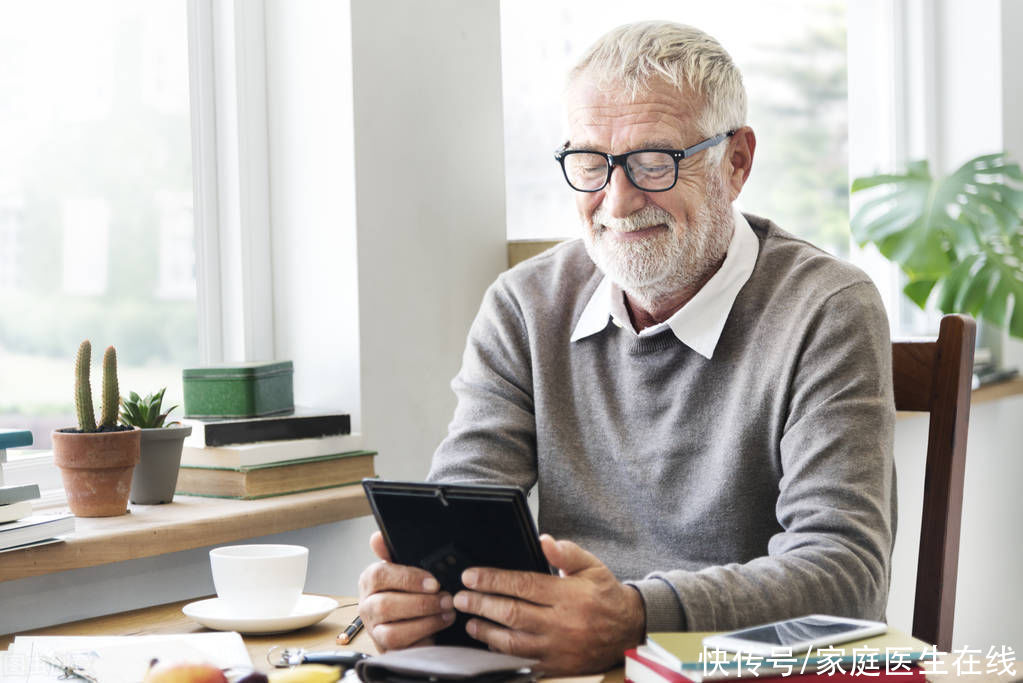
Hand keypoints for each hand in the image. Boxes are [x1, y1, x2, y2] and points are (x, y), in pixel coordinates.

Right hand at [357, 531, 455, 650]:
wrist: (405, 622)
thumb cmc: (404, 591)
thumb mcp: (402, 569)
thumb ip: (392, 553)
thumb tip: (378, 537)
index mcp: (369, 582)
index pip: (380, 575)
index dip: (408, 579)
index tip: (433, 582)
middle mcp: (367, 607)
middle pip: (386, 606)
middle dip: (422, 603)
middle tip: (446, 600)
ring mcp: (375, 631)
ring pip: (393, 632)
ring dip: (425, 623)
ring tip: (446, 614)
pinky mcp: (387, 650)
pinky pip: (403, 650)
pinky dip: (424, 639)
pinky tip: (438, 630)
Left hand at [452, 534, 645, 674]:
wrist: (629, 630)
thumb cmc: (606, 595)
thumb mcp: (592, 566)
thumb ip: (566, 553)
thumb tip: (544, 540)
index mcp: (568, 595)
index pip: (522, 585)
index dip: (493, 580)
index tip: (471, 576)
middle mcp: (561, 623)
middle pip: (512, 613)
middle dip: (480, 604)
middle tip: (459, 598)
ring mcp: (557, 648)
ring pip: (513, 642)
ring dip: (486, 631)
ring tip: (469, 621)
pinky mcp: (556, 665)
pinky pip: (523, 661)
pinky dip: (502, 653)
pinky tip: (489, 643)